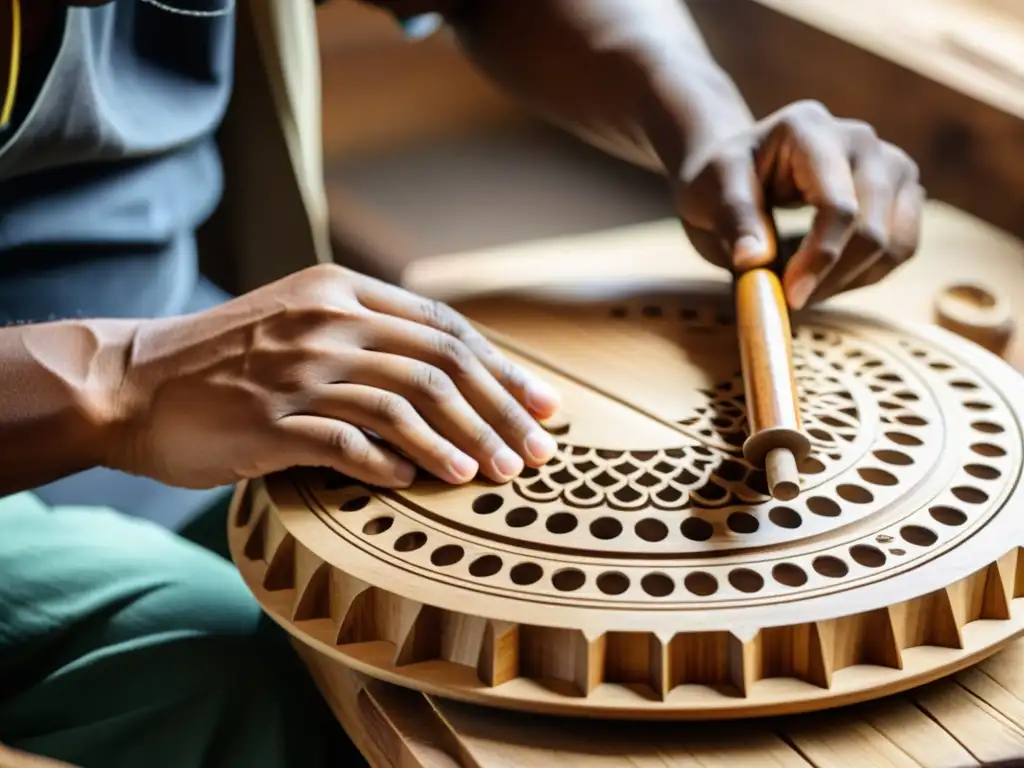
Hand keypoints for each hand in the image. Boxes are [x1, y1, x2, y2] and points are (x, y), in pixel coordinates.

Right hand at [108, 264, 561, 489]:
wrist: (129, 382)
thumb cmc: (224, 361)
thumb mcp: (299, 321)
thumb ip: (367, 334)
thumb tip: (449, 374)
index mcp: (340, 292)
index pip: (445, 327)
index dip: (503, 370)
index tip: (544, 406)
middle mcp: (325, 323)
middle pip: (440, 365)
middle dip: (500, 412)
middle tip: (538, 453)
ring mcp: (296, 371)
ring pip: (405, 403)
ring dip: (458, 444)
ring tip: (493, 477)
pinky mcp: (268, 421)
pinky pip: (348, 442)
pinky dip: (393, 463)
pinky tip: (422, 483)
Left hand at [676, 100, 924, 308]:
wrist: (738, 171)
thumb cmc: (720, 182)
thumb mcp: (708, 196)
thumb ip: (734, 222)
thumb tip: (754, 260)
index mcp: (809, 129)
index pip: (838, 206)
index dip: (820, 259)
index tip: (791, 298)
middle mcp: (859, 138)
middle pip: (872, 229)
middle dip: (831, 277)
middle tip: (790, 300)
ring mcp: (888, 161)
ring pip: (896, 242)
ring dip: (850, 281)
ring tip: (805, 289)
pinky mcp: (901, 189)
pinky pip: (903, 247)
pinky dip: (866, 275)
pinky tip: (827, 278)